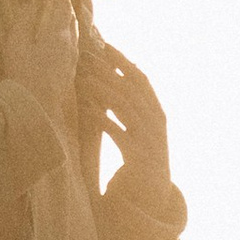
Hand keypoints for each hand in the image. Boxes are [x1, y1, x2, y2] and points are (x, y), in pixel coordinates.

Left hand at [87, 38, 175, 212]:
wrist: (155, 194)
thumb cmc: (143, 156)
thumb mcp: (143, 128)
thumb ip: (133, 106)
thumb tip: (112, 77)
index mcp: (157, 112)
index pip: (141, 79)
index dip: (123, 61)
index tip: (105, 45)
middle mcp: (155, 122)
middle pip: (130, 89)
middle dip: (108, 71)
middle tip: (86, 58)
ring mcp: (148, 138)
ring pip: (125, 106)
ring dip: (103, 90)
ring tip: (82, 79)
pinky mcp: (138, 156)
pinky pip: (118, 133)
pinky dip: (103, 119)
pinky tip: (87, 110)